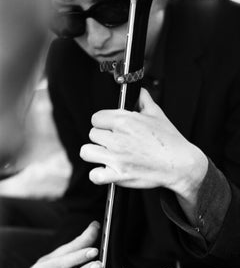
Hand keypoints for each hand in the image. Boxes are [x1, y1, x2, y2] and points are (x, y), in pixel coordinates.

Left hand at [80, 88, 207, 200]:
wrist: (181, 164)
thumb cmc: (170, 141)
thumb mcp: (157, 114)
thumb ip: (144, 100)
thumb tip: (140, 92)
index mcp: (124, 121)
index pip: (96, 118)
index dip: (103, 123)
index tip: (110, 128)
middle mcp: (117, 138)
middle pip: (92, 134)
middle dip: (102, 138)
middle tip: (113, 143)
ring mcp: (116, 158)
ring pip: (86, 151)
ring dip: (95, 154)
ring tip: (105, 156)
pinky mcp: (119, 175)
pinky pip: (94, 175)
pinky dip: (98, 175)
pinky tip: (106, 171)